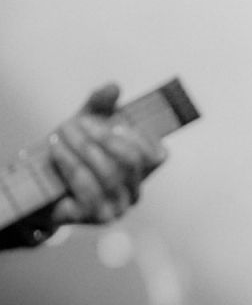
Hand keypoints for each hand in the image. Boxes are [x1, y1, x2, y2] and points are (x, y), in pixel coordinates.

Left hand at [47, 83, 166, 226]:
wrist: (41, 188)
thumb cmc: (71, 155)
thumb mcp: (85, 125)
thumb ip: (99, 105)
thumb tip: (113, 87)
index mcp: (141, 171)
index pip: (158, 155)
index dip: (141, 137)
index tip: (115, 122)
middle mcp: (135, 192)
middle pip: (131, 161)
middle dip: (102, 137)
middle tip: (75, 122)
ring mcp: (118, 208)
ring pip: (109, 173)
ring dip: (82, 148)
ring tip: (61, 132)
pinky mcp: (96, 217)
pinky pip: (88, 189)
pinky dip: (71, 165)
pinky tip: (57, 151)